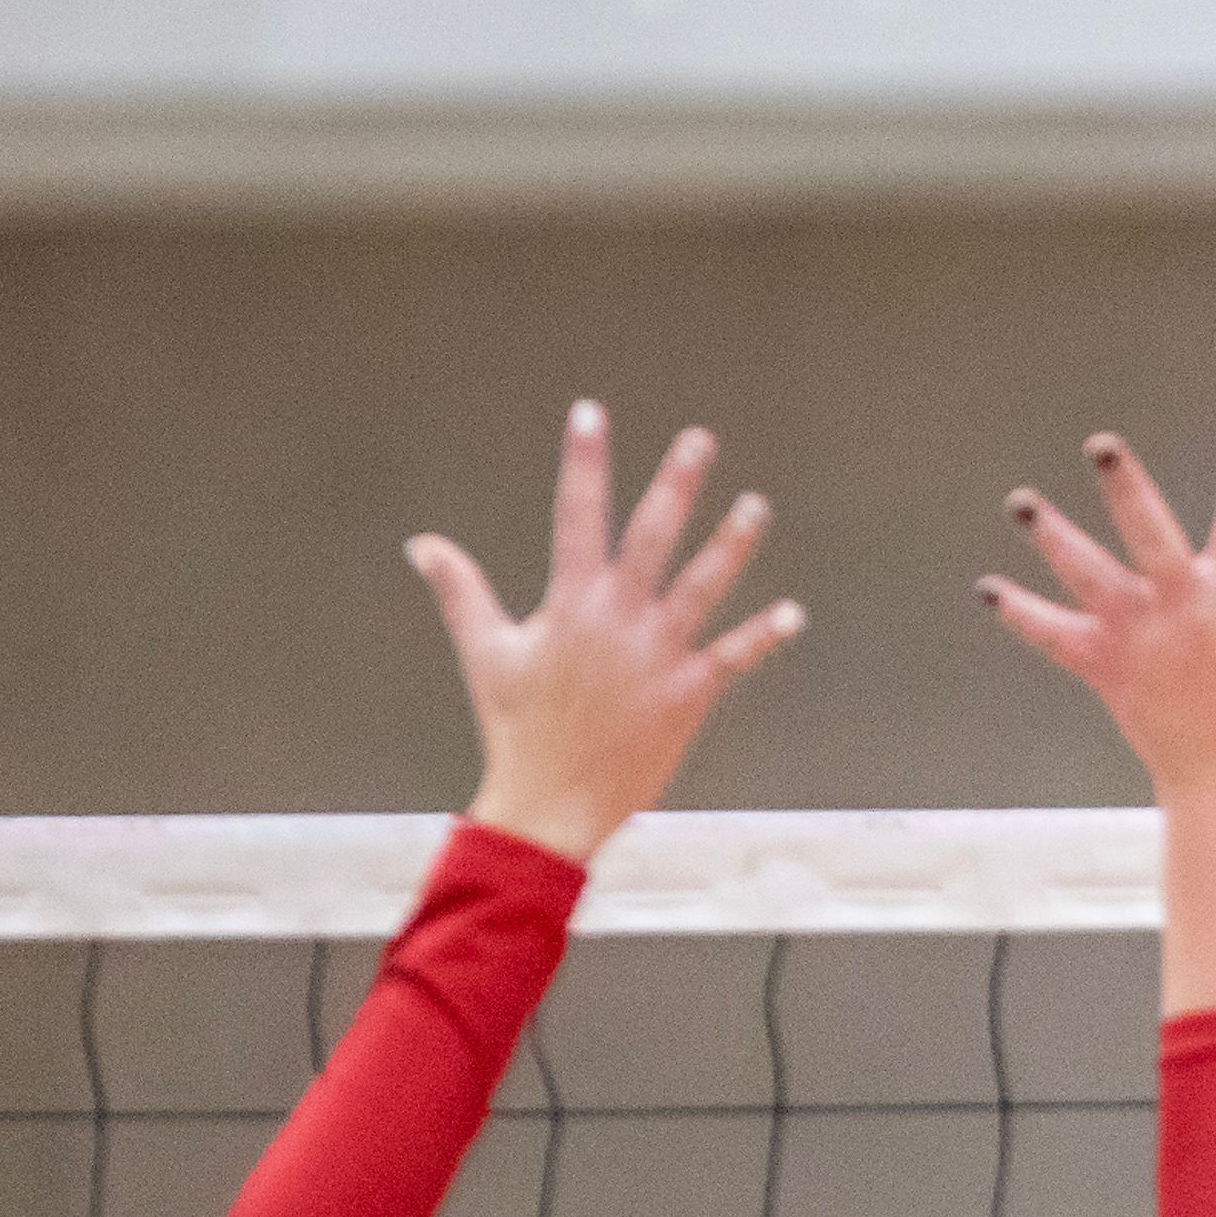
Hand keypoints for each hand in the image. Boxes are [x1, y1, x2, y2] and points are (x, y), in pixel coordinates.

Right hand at [417, 402, 801, 863]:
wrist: (551, 804)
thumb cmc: (516, 729)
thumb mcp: (485, 653)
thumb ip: (461, 591)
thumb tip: (422, 544)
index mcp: (568, 604)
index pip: (575, 514)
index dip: (584, 461)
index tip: (591, 413)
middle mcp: (616, 620)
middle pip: (650, 537)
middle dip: (675, 485)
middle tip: (700, 438)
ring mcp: (657, 655)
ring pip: (703, 586)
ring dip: (732, 544)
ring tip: (757, 505)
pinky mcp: (688, 693)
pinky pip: (733, 656)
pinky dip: (764, 635)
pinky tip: (793, 612)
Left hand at [979, 416, 1215, 807]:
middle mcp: (1184, 610)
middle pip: (1149, 537)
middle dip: (1125, 488)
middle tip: (1100, 443)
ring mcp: (1139, 639)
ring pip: (1088, 578)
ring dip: (1053, 538)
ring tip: (1022, 501)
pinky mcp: (1105, 669)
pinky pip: (1055, 638)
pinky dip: (1021, 615)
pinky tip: (988, 588)